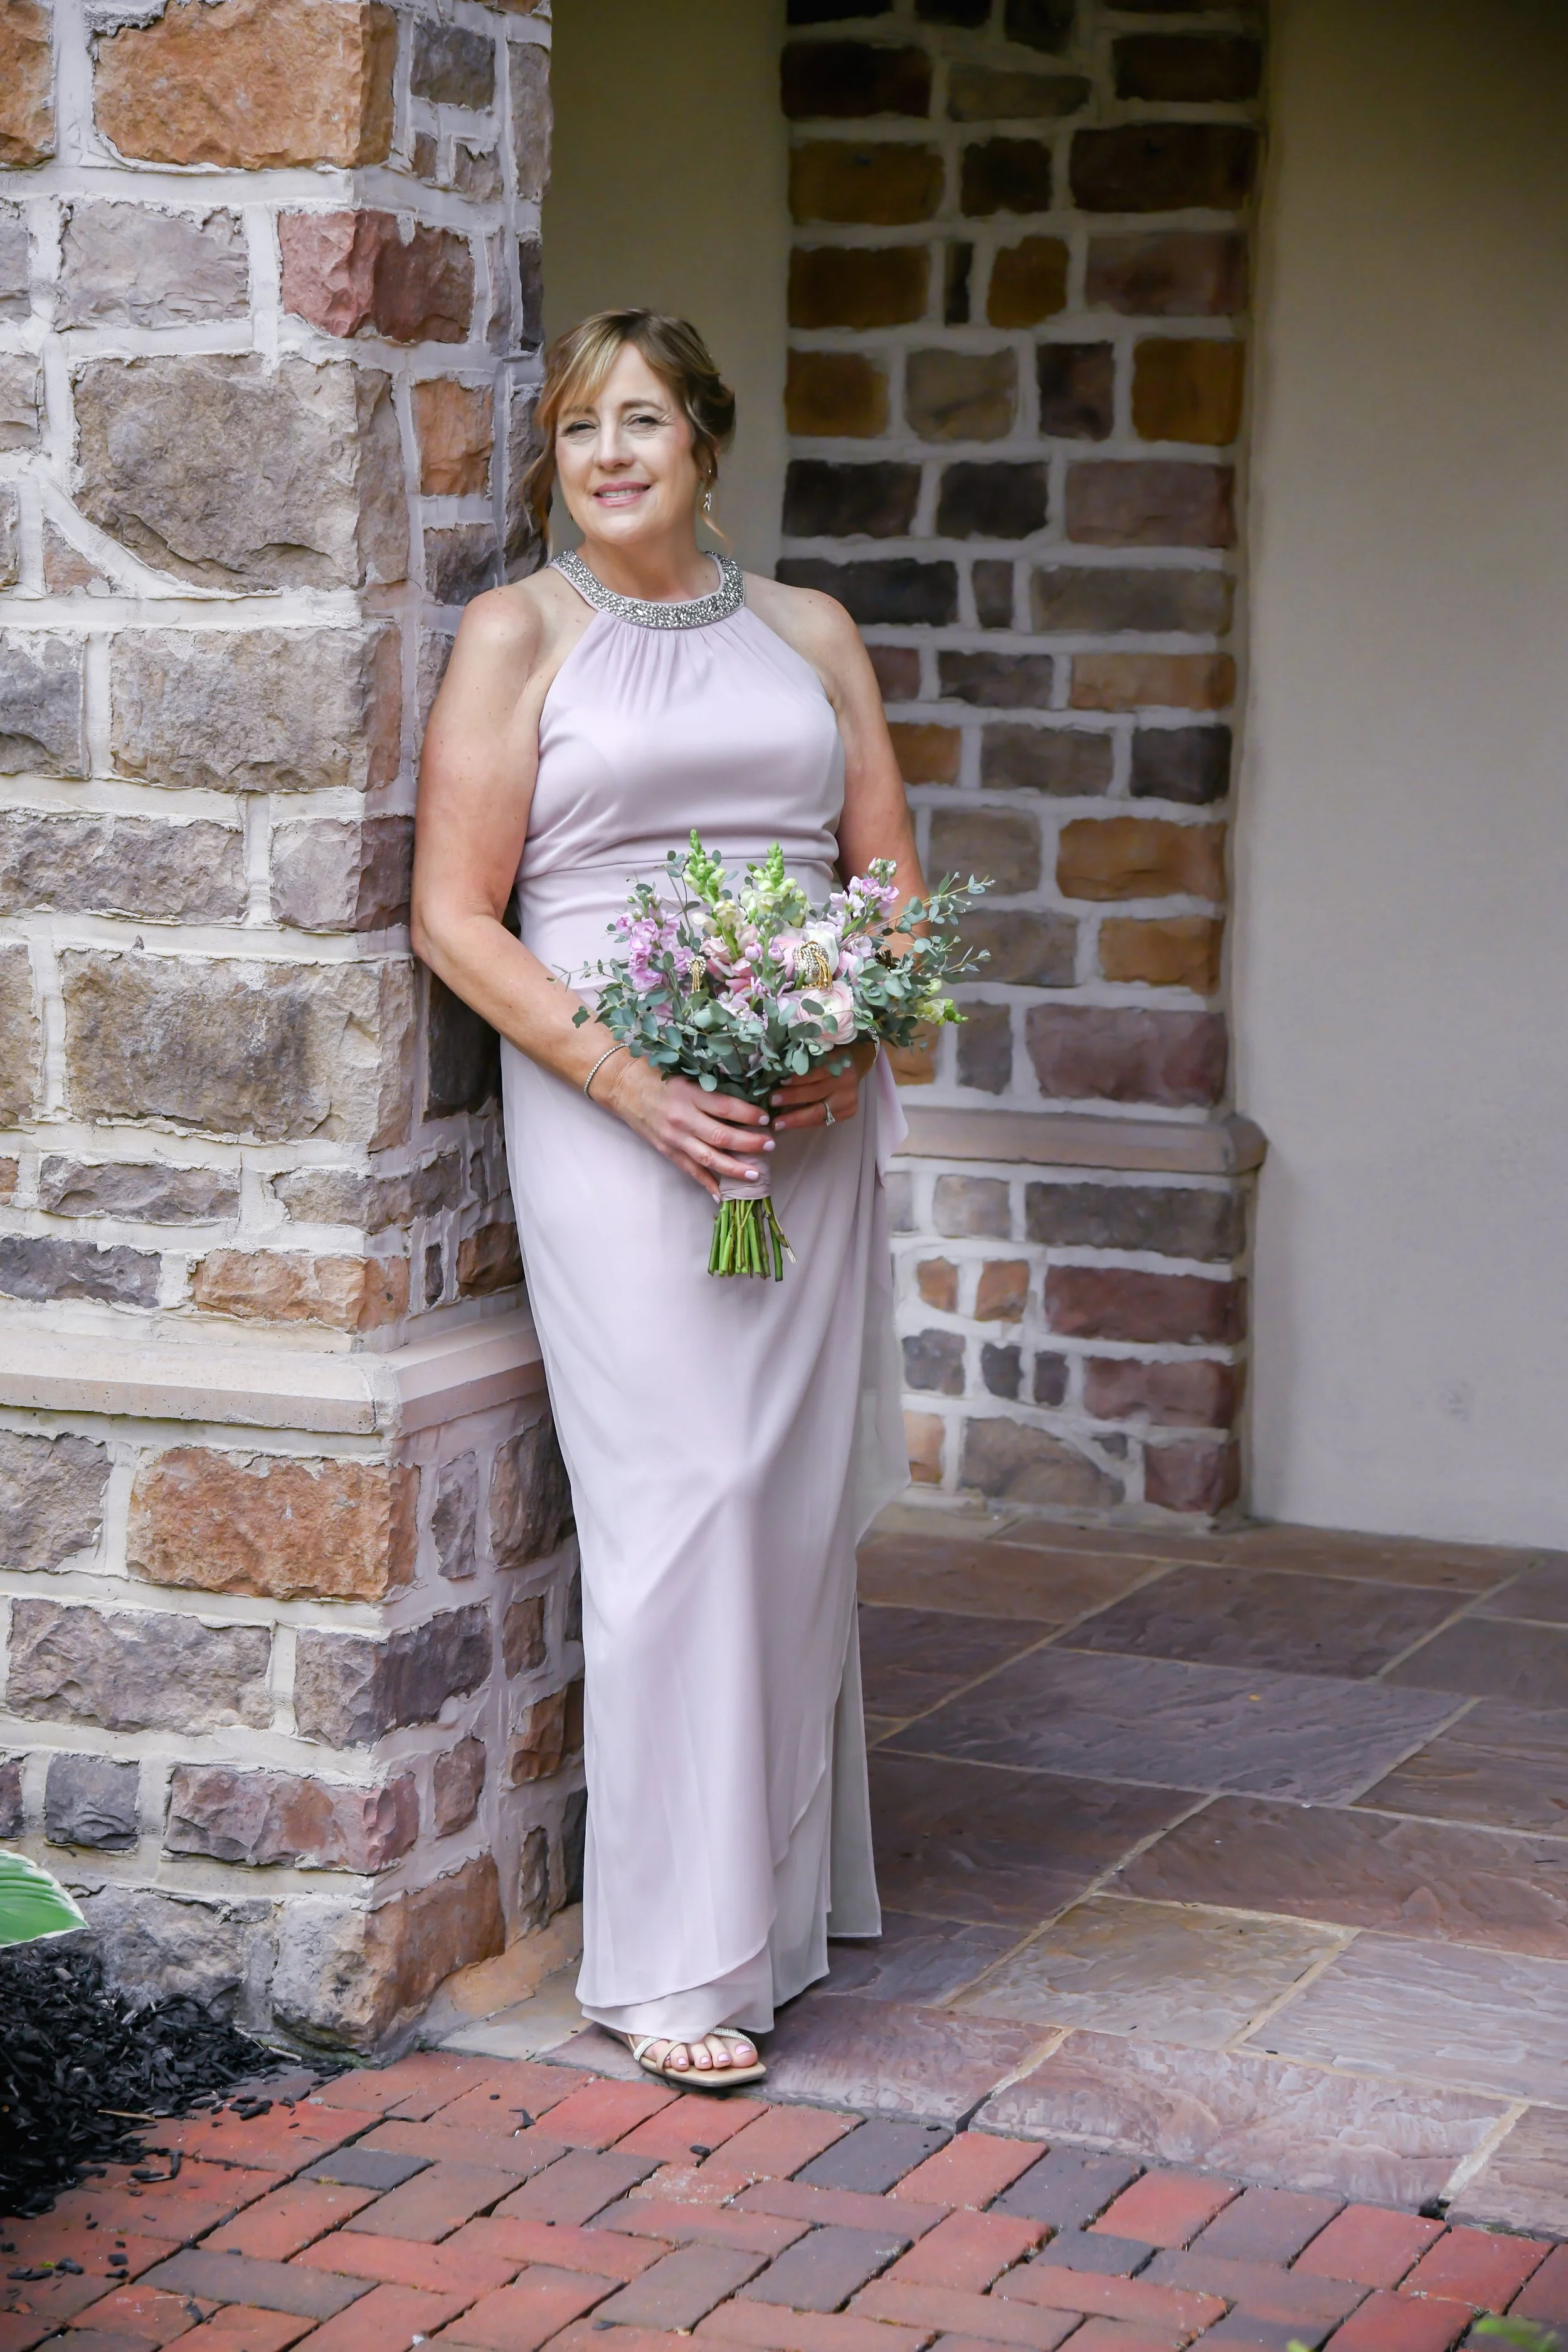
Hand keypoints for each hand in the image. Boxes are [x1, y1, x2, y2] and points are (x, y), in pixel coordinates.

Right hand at [601, 1056, 772, 1200]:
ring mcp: (674, 1137)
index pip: (726, 1107)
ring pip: (709, 1158)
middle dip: (749, 1144)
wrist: (623, 1086)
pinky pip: (690, 1170)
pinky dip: (707, 1183)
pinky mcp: (667, 1150)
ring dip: (734, 1168)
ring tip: (755, 1175)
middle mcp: (682, 1118)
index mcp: (689, 1094)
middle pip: (721, 1136)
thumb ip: (710, 1089)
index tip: (766, 1118)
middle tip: (770, 1145)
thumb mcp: (686, 1075)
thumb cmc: (658, 1075)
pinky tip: (722, 1194)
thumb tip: (744, 1102)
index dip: (749, 1115)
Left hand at [769, 1037, 876, 1133]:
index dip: (797, 1079)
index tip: (779, 1083)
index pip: (815, 1072)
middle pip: (815, 1093)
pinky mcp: (848, 1112)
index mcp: (837, 1062)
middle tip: (772, 1103)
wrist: (854, 1067)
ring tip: (777, 1123)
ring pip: (819, 1113)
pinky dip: (805, 1124)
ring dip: (795, 1119)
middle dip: (792, 1099)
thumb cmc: (829, 1058)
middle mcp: (845, 1083)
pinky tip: (790, 1125)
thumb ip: (803, 1061)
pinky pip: (823, 1121)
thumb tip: (775, 1074)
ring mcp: (848, 1100)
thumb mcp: (819, 1053)